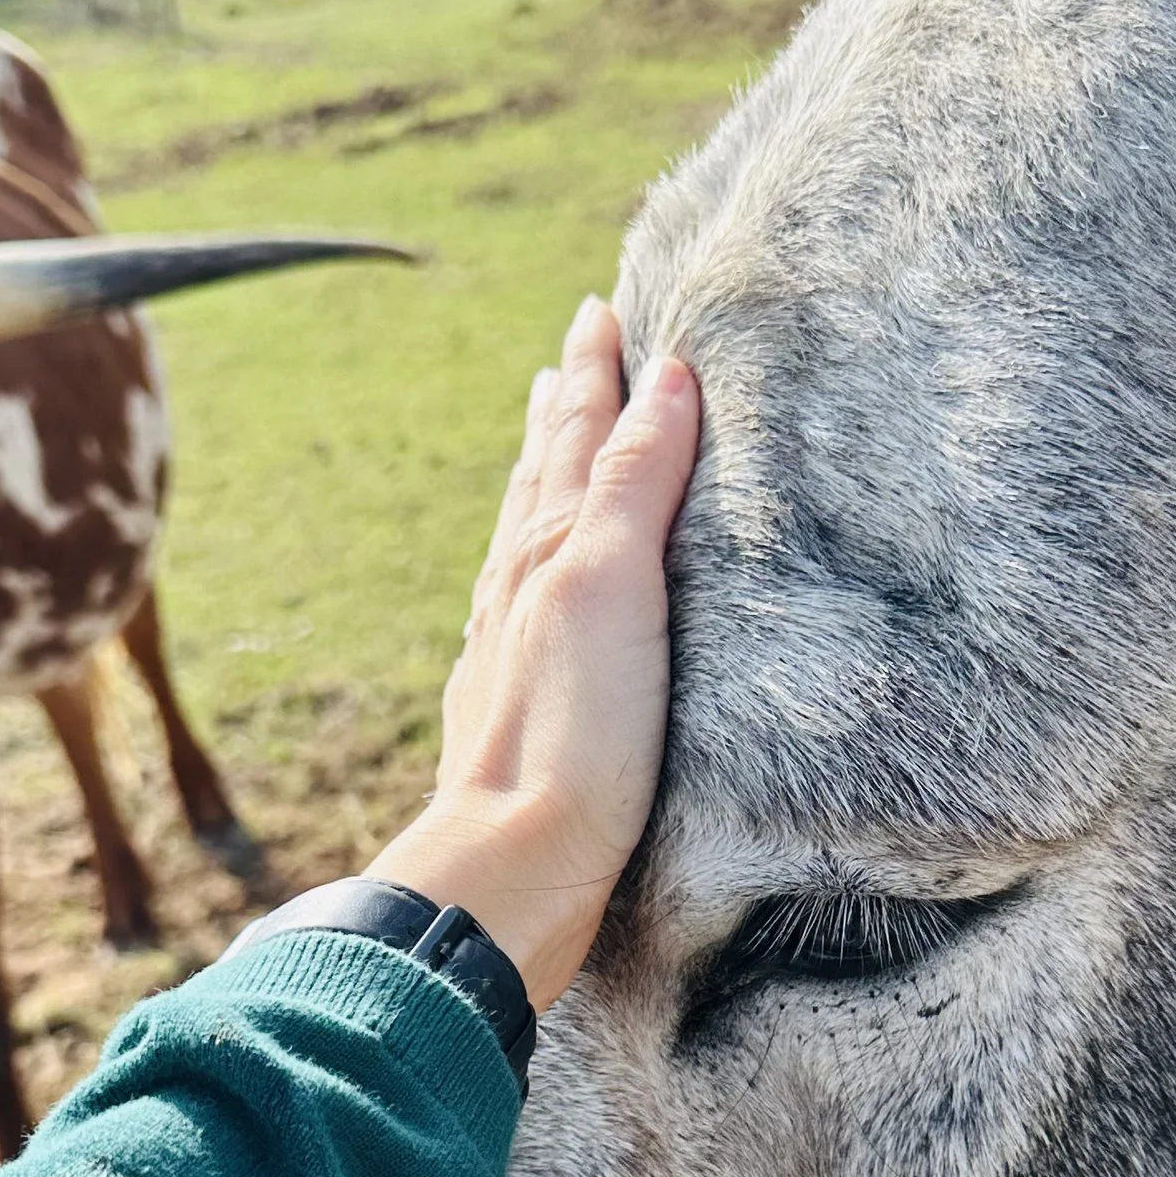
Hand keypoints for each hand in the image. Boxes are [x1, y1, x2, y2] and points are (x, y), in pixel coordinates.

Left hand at [370, 295, 698, 1010]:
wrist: (514, 867)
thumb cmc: (571, 732)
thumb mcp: (613, 582)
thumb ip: (632, 479)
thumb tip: (663, 376)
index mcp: (546, 546)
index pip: (576, 434)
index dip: (595, 372)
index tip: (602, 309)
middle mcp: (519, 586)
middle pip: (541, 474)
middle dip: (564, 409)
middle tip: (572, 353)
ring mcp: (511, 649)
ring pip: (527, 537)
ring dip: (542, 479)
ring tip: (546, 439)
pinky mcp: (519, 711)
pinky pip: (528, 607)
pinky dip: (539, 566)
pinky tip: (532, 587)